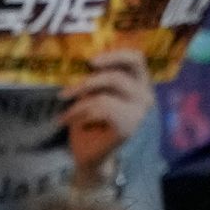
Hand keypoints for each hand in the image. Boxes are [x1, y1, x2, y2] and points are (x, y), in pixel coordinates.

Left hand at [57, 48, 152, 176]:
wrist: (88, 154)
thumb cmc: (89, 121)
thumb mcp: (91, 93)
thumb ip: (95, 76)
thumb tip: (84, 58)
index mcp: (139, 82)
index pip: (136, 58)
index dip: (114, 55)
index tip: (90, 61)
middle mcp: (145, 95)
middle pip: (117, 76)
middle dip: (87, 82)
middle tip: (64, 93)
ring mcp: (139, 112)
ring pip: (104, 95)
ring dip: (79, 105)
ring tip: (67, 114)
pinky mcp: (129, 126)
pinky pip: (102, 110)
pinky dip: (82, 115)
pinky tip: (75, 123)